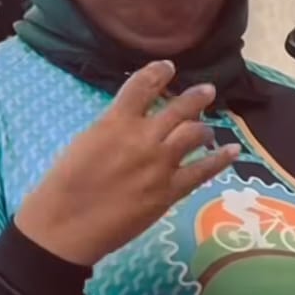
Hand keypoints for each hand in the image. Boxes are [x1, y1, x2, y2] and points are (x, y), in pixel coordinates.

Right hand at [15, 60, 241, 265]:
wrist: (65, 227)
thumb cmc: (62, 187)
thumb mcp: (82, 143)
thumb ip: (110, 129)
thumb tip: (128, 125)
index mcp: (115, 122)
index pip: (143, 85)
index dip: (158, 72)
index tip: (167, 68)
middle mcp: (143, 137)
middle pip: (179, 107)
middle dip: (195, 96)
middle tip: (207, 91)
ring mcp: (160, 164)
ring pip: (195, 134)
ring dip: (204, 126)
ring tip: (209, 126)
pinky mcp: (170, 191)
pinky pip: (203, 171)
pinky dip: (220, 159)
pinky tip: (232, 151)